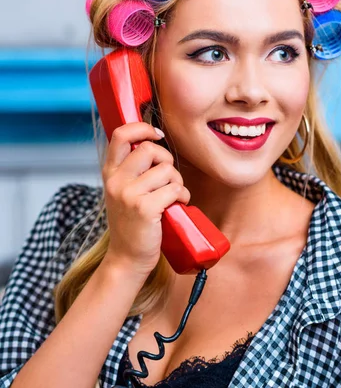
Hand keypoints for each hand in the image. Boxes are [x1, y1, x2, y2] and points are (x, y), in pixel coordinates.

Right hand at [101, 122, 190, 282]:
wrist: (126, 259)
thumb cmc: (131, 225)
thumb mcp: (122, 193)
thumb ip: (132, 170)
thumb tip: (154, 145)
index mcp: (110, 173)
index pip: (120, 135)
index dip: (142, 128)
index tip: (156, 136)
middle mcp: (116, 181)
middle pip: (149, 149)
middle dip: (167, 160)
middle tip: (169, 179)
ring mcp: (128, 194)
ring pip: (167, 170)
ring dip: (178, 183)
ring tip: (173, 198)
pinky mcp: (144, 208)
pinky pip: (175, 189)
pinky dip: (183, 197)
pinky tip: (177, 207)